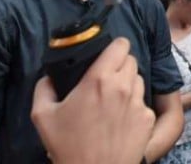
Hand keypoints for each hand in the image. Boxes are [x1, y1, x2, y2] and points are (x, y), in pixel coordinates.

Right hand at [31, 38, 154, 163]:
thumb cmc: (67, 147)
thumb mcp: (42, 116)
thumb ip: (43, 88)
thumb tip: (48, 76)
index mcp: (99, 79)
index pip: (120, 45)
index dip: (114, 47)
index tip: (106, 55)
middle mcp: (123, 86)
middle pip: (131, 60)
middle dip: (120, 65)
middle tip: (106, 79)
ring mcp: (138, 103)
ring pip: (139, 80)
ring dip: (128, 84)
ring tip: (113, 100)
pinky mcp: (148, 119)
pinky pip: (143, 103)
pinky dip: (134, 107)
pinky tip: (120, 120)